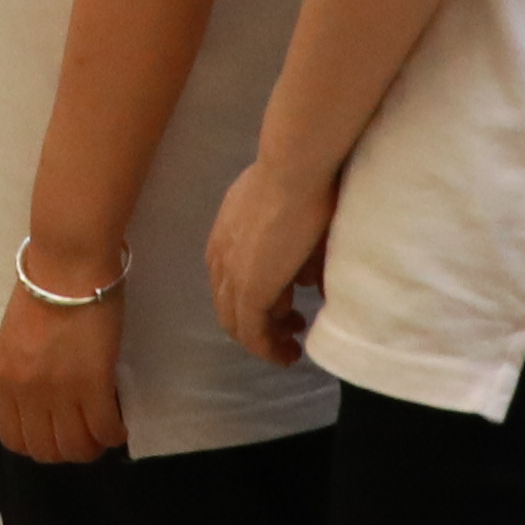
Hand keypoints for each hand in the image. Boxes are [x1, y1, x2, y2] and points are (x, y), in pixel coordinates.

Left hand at [0, 275, 125, 466]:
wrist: (68, 264)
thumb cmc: (46, 288)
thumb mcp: (17, 337)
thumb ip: (24, 371)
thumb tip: (41, 396)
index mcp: (4, 378)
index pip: (13, 438)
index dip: (38, 445)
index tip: (57, 433)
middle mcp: (27, 392)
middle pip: (45, 450)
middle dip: (68, 450)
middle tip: (86, 434)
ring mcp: (59, 391)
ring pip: (76, 447)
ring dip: (93, 446)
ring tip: (105, 430)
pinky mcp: (93, 383)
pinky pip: (104, 429)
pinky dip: (115, 434)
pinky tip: (120, 424)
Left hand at [202, 157, 333, 368]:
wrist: (294, 170)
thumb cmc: (301, 181)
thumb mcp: (292, 216)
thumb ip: (293, 248)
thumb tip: (305, 277)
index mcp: (225, 234)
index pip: (229, 280)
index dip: (253, 297)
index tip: (285, 305)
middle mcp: (220, 256)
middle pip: (229, 305)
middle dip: (258, 323)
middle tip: (290, 327)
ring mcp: (231, 275)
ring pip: (238, 323)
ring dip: (265, 339)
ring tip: (292, 346)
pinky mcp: (249, 291)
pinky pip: (253, 333)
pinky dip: (269, 348)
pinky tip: (289, 353)